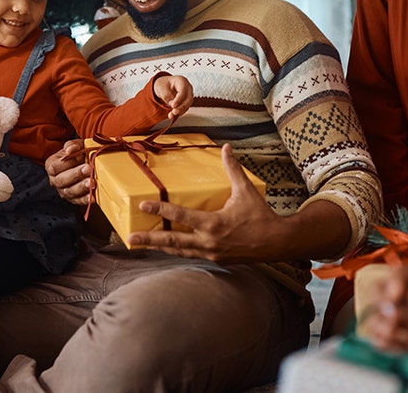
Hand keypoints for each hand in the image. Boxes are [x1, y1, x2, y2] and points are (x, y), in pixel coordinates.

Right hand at [45, 138, 91, 204]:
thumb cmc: (78, 153)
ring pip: (69, 192)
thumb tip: (70, 150)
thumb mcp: (75, 145)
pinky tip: (92, 197)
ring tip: (92, 182)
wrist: (84, 163)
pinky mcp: (73, 199)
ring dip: (81, 187)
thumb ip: (72, 145)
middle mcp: (55, 180)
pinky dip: (85, 199)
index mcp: (51, 165)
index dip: (68, 162)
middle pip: (61, 180)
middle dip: (76, 175)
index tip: (81, 157)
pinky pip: (78, 201)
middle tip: (88, 169)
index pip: (55, 166)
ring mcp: (63, 191)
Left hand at [126, 144, 281, 262]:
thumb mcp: (246, 191)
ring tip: (140, 245)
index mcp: (213, 224)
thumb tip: (227, 148)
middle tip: (130, 238)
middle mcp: (208, 242)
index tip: (143, 206)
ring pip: (178, 251)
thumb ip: (233, 169)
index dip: (160, 211)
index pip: (180, 216)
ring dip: (159, 248)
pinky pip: (190, 255)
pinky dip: (176, 251)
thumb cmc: (261, 216)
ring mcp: (211, 253)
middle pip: (172, 241)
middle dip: (149, 240)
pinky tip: (166, 248)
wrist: (277, 243)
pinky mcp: (215, 259)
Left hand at [153, 75, 193, 119]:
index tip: (173, 106)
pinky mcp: (186, 101)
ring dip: (180, 111)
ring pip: (188, 104)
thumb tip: (172, 105)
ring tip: (171, 115)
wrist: (163, 86)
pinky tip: (173, 115)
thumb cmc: (163, 84)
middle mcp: (187, 87)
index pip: (183, 91)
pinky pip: (185, 108)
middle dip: (181, 107)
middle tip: (174, 112)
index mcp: (181, 81)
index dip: (179, 99)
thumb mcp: (161, 88)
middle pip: (188, 99)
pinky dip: (179, 112)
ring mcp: (188, 94)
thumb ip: (166, 96)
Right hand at [363, 267, 407, 380]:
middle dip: (381, 303)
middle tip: (391, 316)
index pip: (402, 275)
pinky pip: (390, 342)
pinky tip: (388, 342)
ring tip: (391, 332)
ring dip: (380, 323)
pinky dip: (384, 342)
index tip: (396, 295)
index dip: (393, 282)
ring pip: (382, 317)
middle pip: (383, 294)